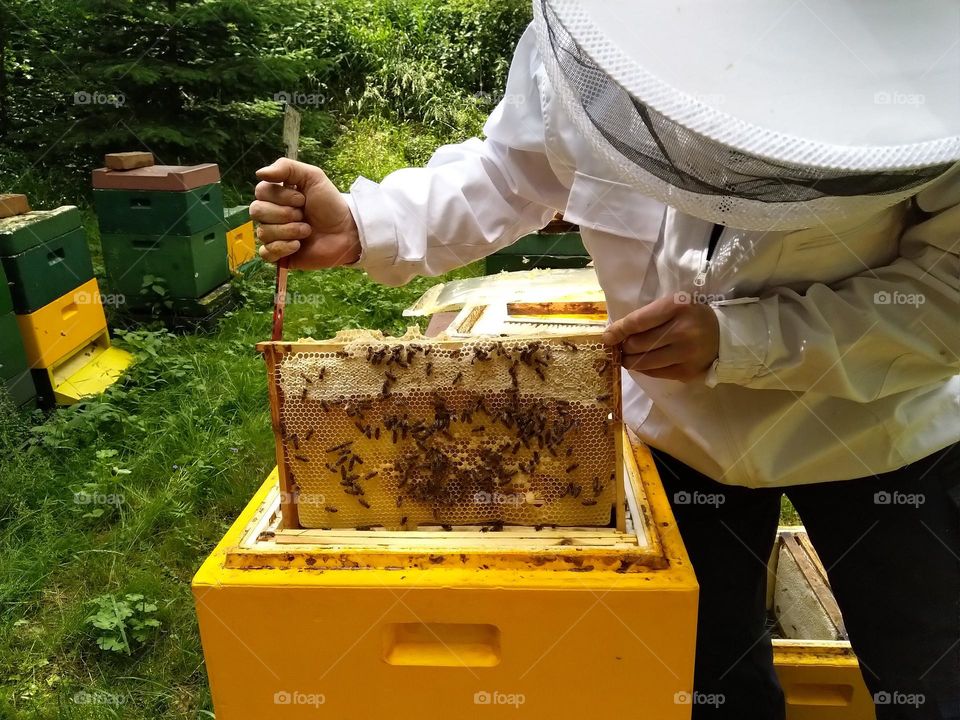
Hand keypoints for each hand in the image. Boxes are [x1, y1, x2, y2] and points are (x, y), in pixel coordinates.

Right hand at [251, 158, 360, 268]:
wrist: (346, 232)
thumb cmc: (330, 204)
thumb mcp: (313, 177)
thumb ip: (286, 167)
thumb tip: (259, 173)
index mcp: (275, 196)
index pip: (260, 192)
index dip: (281, 196)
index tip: (302, 200)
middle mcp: (270, 215)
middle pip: (257, 212)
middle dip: (285, 214)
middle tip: (304, 215)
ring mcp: (273, 235)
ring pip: (263, 232)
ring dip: (289, 231)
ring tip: (307, 230)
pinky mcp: (279, 255)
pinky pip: (266, 253)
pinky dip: (282, 248)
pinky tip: (298, 245)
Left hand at [602, 295, 719, 380]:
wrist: (723, 335)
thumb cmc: (690, 315)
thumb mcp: (672, 305)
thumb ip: (645, 316)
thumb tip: (613, 334)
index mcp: (676, 307)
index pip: (637, 322)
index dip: (618, 331)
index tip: (607, 337)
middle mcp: (682, 331)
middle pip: (638, 344)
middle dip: (625, 347)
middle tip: (623, 347)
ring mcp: (686, 354)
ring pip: (644, 362)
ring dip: (630, 360)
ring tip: (629, 357)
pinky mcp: (687, 372)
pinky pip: (655, 373)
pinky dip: (645, 369)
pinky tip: (645, 363)